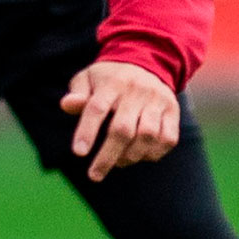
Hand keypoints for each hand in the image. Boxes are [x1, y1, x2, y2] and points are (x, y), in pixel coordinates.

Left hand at [60, 61, 180, 180]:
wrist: (146, 63)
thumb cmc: (109, 79)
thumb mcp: (88, 79)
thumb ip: (77, 94)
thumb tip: (66, 105)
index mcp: (111, 82)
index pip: (97, 108)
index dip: (87, 131)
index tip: (79, 153)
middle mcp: (136, 91)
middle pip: (122, 129)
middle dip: (107, 156)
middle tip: (94, 175)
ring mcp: (157, 101)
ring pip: (147, 136)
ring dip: (130, 156)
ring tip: (118, 162)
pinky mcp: (173, 111)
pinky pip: (168, 139)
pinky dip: (153, 154)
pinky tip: (139, 156)